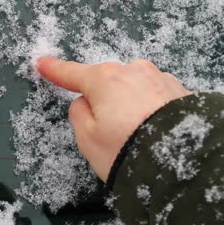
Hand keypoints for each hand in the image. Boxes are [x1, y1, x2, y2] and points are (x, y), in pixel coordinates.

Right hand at [37, 58, 192, 181]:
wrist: (182, 162)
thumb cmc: (126, 150)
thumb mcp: (87, 138)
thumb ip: (78, 113)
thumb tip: (87, 101)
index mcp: (104, 79)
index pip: (72, 73)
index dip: (55, 70)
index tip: (41, 63)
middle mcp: (132, 70)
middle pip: (106, 82)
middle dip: (101, 99)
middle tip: (109, 132)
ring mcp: (158, 78)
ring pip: (131, 88)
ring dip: (127, 103)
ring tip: (136, 133)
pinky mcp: (179, 90)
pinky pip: (153, 96)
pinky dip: (149, 108)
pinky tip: (154, 128)